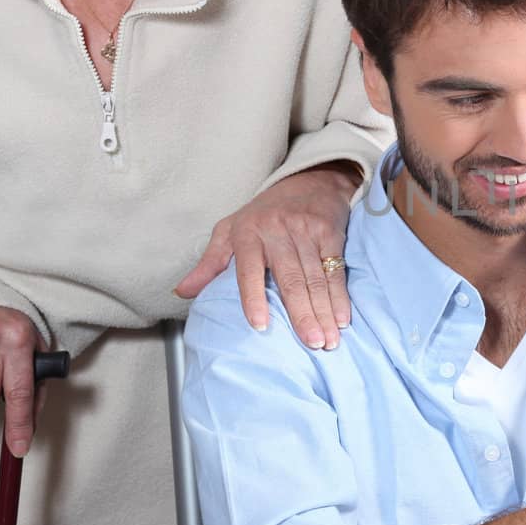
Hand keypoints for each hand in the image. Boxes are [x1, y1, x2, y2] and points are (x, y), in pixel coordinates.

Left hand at [175, 163, 360, 349]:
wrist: (308, 181)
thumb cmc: (263, 213)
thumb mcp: (230, 230)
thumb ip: (209, 263)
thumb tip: (182, 291)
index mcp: (247, 233)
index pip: (249, 270)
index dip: (254, 298)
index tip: (260, 326)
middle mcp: (277, 231)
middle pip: (291, 279)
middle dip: (302, 313)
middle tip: (311, 343)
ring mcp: (306, 231)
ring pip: (315, 278)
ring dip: (324, 312)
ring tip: (328, 341)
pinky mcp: (329, 233)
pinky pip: (335, 270)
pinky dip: (340, 296)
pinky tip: (343, 319)